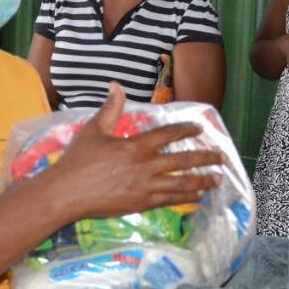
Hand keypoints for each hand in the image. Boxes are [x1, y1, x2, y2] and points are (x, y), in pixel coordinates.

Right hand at [49, 83, 224, 219]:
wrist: (66, 193)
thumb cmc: (78, 160)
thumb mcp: (93, 129)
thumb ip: (110, 108)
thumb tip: (116, 85)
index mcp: (136, 145)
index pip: (168, 134)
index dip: (186, 129)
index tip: (200, 127)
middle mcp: (146, 166)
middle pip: (184, 160)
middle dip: (206, 158)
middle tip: (222, 157)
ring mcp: (146, 187)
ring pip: (182, 182)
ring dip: (202, 180)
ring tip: (217, 179)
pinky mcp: (141, 203)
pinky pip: (170, 199)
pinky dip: (186, 196)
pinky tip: (197, 195)